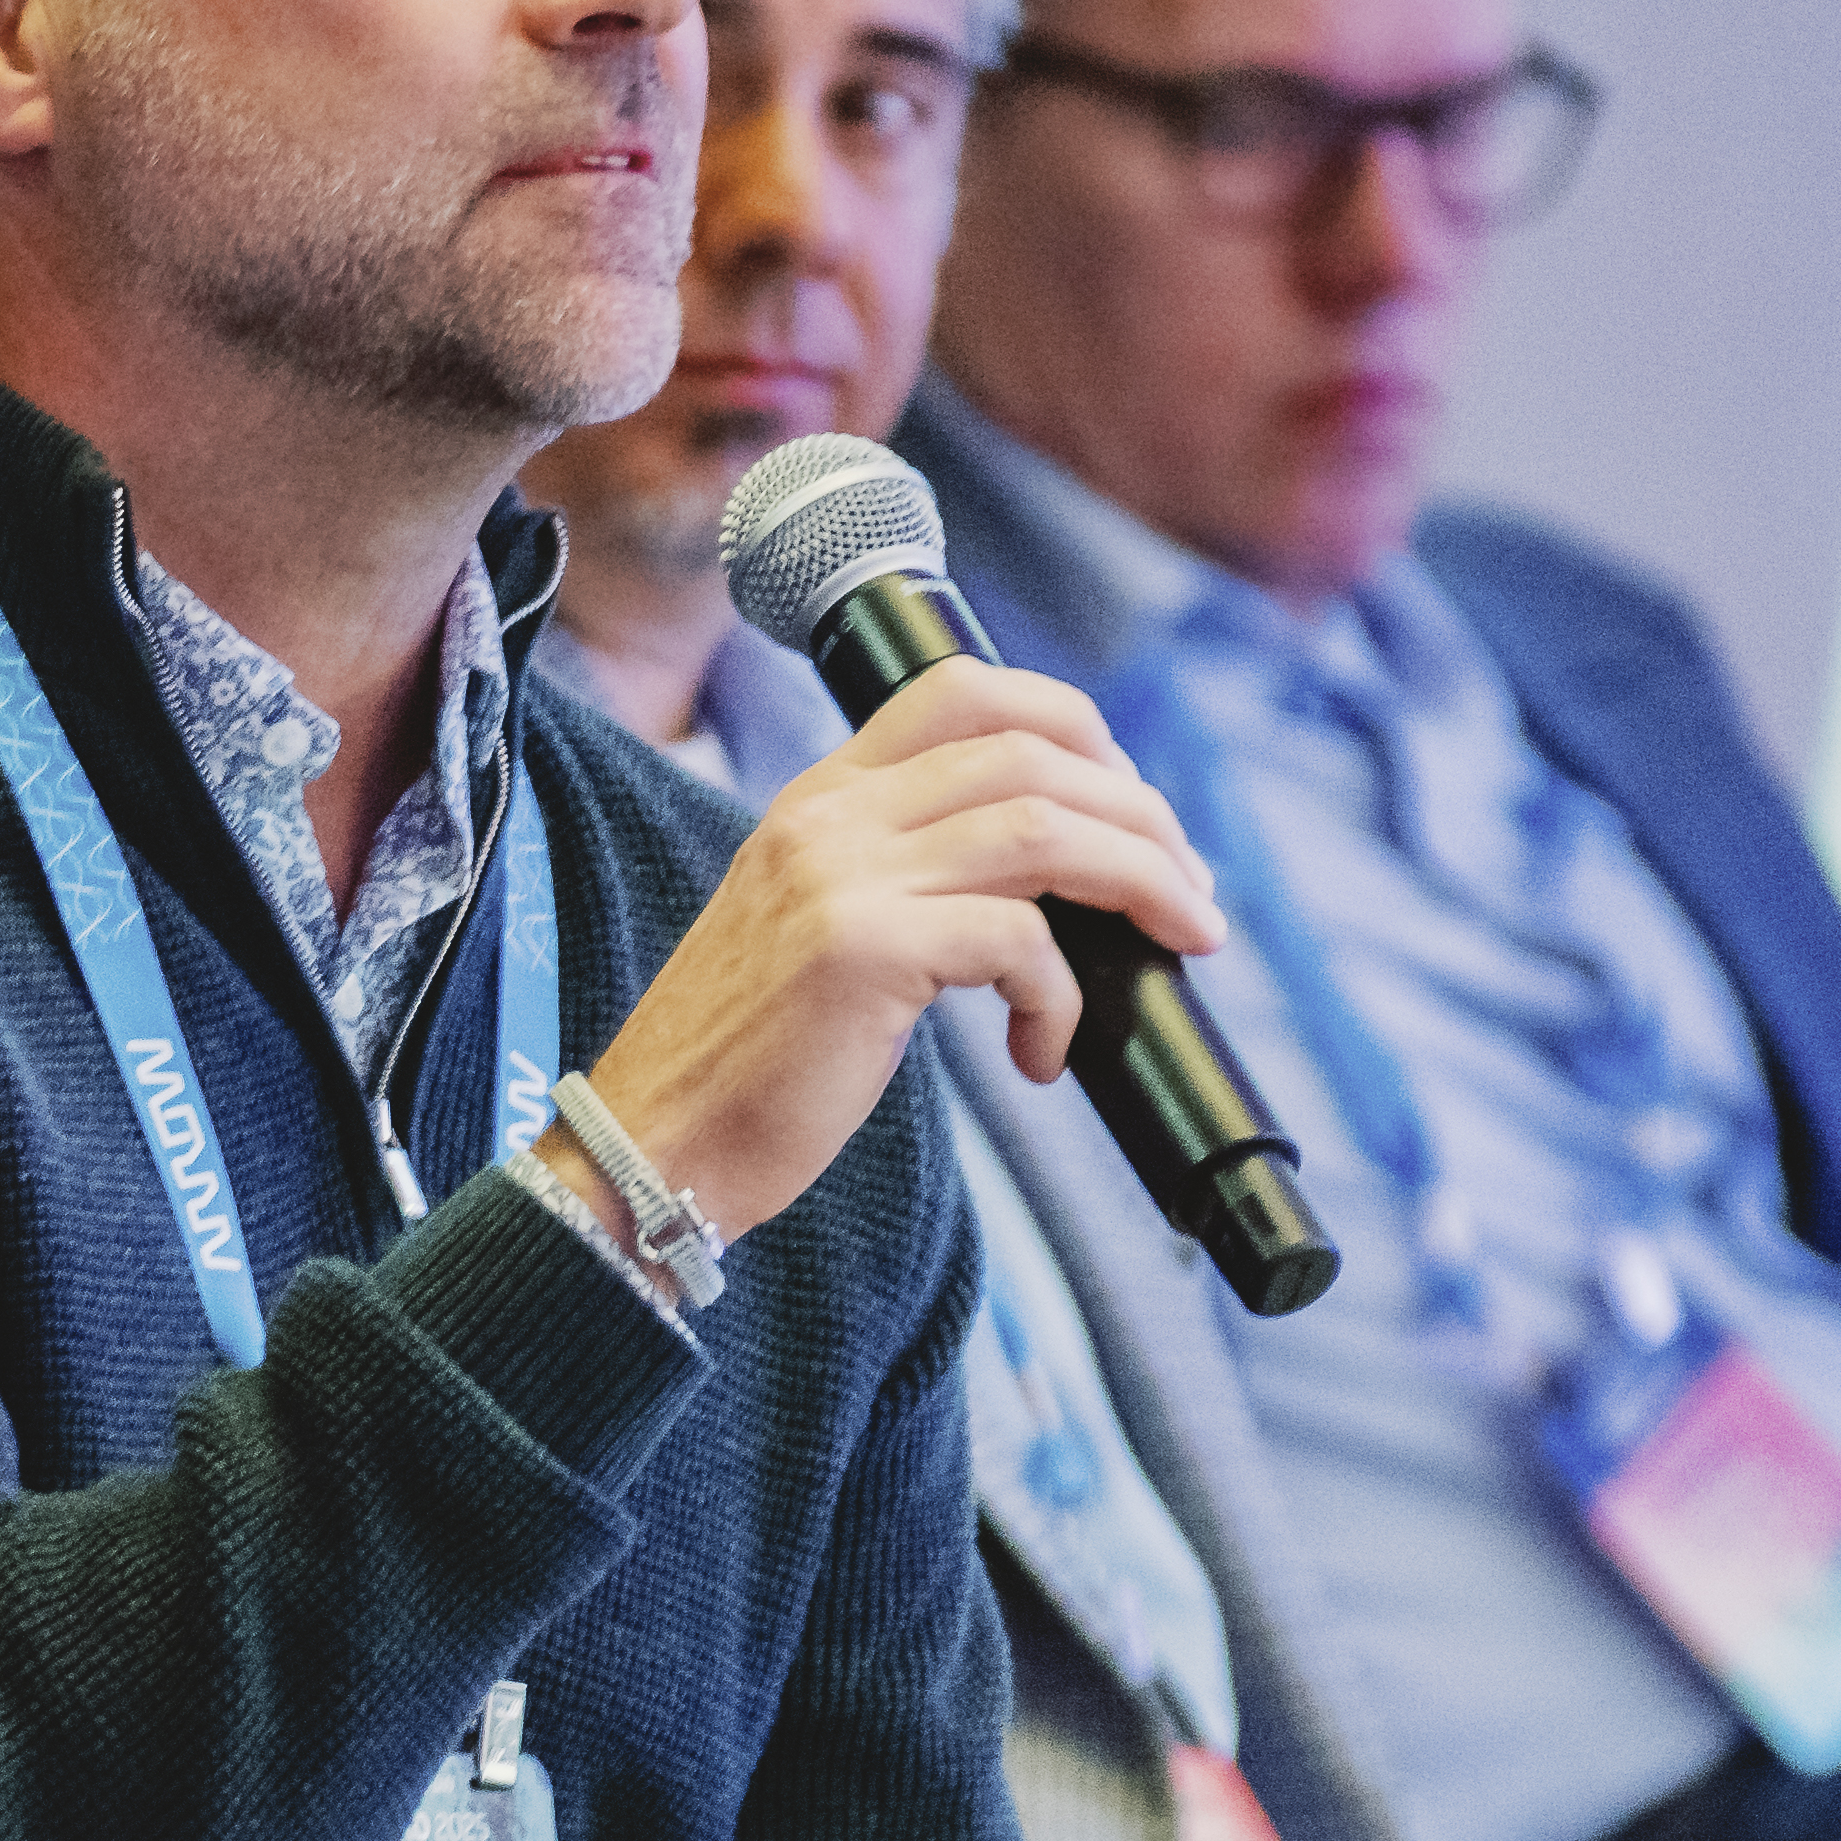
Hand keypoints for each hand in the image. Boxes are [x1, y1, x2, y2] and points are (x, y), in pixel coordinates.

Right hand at [571, 649, 1233, 1242]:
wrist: (653, 1149)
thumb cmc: (747, 1067)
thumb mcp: (819, 933)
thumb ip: (903, 880)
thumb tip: (1048, 882)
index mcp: (819, 797)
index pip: (965, 690)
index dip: (1076, 726)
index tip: (1129, 803)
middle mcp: (829, 815)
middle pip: (1032, 750)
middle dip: (1142, 815)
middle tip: (1188, 891)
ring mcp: (841, 876)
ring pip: (1045, 828)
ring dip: (1142, 881)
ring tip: (1179, 940)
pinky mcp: (861, 951)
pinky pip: (1018, 941)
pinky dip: (1061, 997)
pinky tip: (1041, 1053)